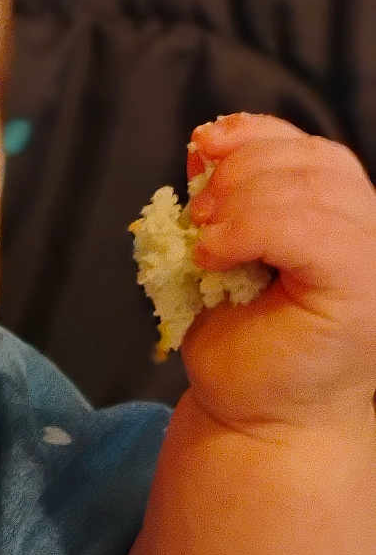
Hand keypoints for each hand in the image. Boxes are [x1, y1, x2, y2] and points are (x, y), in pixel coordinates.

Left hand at [182, 113, 375, 434]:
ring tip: (204, 240)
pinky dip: (252, 230)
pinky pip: (313, 231)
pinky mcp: (363, 288)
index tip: (200, 147)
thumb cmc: (245, 349)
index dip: (255, 135)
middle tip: (197, 213)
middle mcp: (372, 234)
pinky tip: (214, 256)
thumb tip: (203, 145)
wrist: (259, 419)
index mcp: (344, 219)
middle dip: (243, 170)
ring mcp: (374, 260)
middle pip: (317, 161)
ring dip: (243, 202)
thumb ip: (230, 203)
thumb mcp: (226, 257)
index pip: (313, 151)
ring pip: (314, 190)